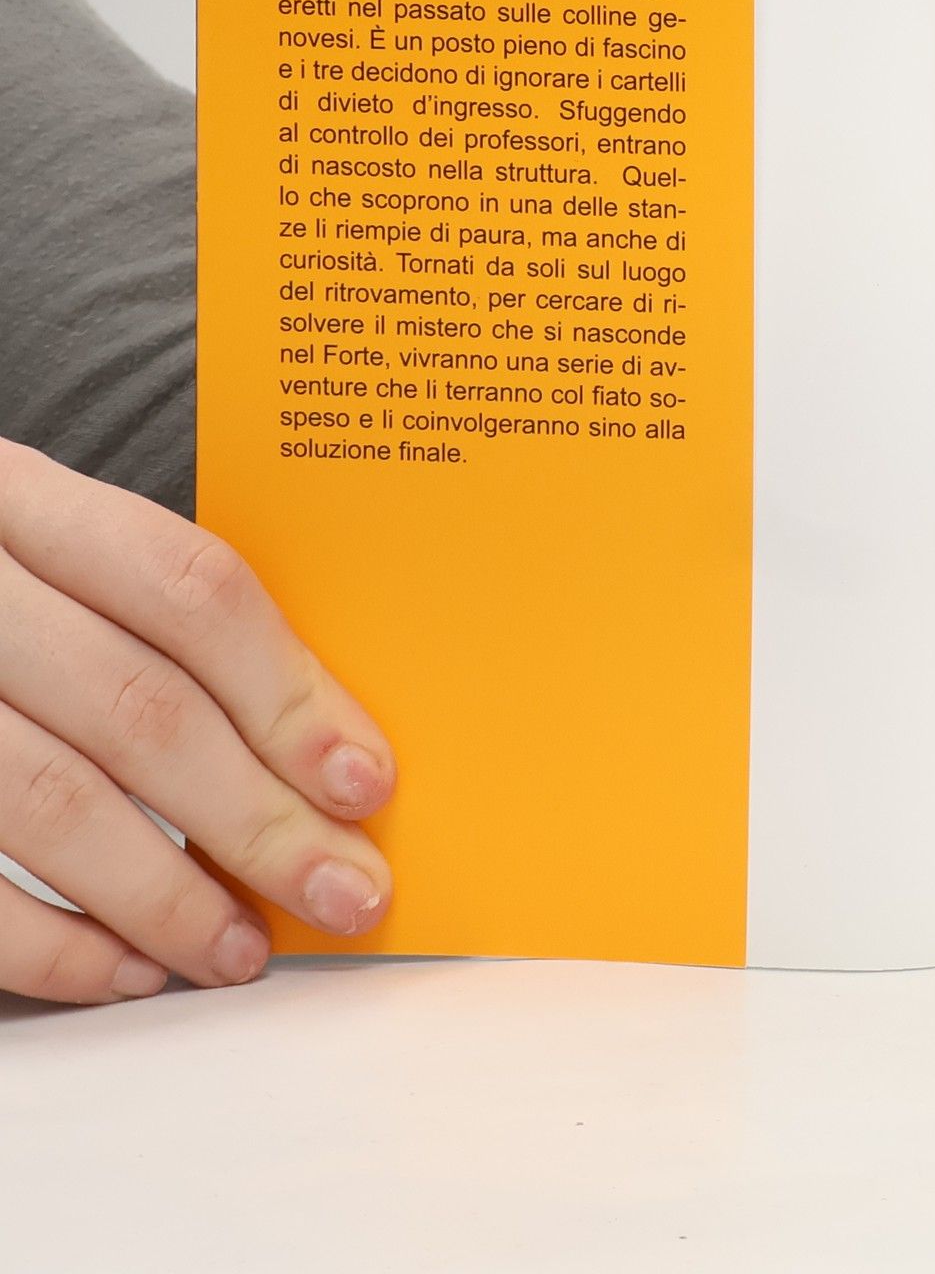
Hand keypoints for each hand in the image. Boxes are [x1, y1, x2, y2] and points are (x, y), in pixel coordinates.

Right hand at [0, 439, 394, 1002]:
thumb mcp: (44, 548)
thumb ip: (150, 617)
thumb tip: (317, 743)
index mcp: (20, 499)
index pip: (188, 587)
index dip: (288, 690)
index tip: (366, 780)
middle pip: (139, 707)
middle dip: (258, 818)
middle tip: (345, 892)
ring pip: (52, 800)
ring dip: (166, 894)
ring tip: (241, 950)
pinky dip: (48, 944)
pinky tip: (125, 970)